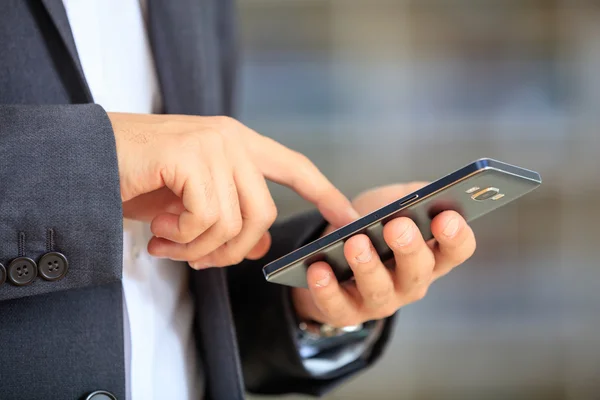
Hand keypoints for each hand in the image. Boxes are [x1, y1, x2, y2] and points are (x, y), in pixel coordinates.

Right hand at [110, 113, 357, 267]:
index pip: (294, 167)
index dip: (324, 193)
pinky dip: (182, 238)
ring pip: (236, 221)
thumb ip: (231, 219)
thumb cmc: (136, 180)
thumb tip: (263, 245)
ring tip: (167, 242)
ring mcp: (213, 144)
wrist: (84, 160)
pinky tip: (157, 229)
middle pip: (264, 214)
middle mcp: (231, 139)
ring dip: (199, 248)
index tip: (347, 217)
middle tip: (195, 258)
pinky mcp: (191, 155)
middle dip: (233, 250)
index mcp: (238, 144)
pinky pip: (206, 218)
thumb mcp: (191, 206)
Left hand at [291, 183, 475, 326]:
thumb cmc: (372, 226)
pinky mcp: (346, 313)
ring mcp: (380, 301)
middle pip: (418, 271)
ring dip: (367, 267)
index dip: (455, 236)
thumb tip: (426, 191)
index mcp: (431, 254)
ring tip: (355, 243)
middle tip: (397, 227)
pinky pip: (337, 306)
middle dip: (409, 249)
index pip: (456, 250)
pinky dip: (327, 289)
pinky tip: (319, 268)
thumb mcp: (393, 202)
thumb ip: (412, 194)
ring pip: (378, 290)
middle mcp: (411, 282)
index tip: (446, 217)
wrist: (332, 255)